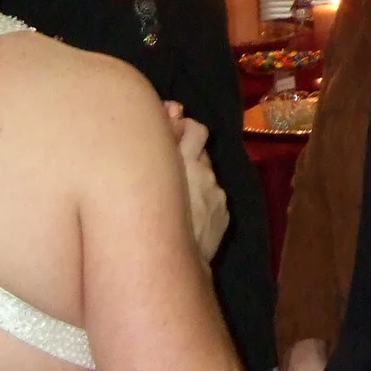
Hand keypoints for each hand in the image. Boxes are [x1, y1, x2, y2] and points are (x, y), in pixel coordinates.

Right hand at [165, 101, 228, 259]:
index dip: (184, 128)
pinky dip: (203, 198)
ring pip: (206, 174)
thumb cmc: (147, 218)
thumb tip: (174, 108)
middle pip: (203, 149)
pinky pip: (212, 197)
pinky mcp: (222, 213)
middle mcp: (205, 173)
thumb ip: (165, 137)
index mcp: (186, 161)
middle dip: (189, 149)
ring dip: (195, 176)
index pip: (195, 129)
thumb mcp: (151, 174)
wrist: (169, 263)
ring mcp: (216, 194)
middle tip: (173, 160)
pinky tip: (188, 211)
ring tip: (177, 191)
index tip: (174, 133)